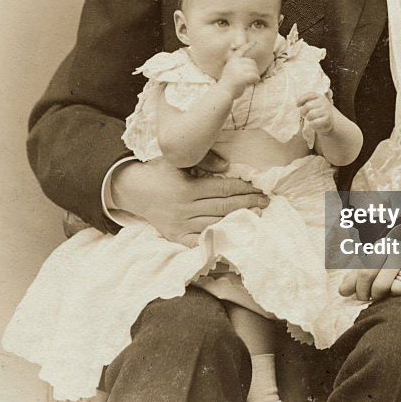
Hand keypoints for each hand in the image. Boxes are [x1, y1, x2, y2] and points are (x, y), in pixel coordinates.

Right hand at [111, 156, 267, 243]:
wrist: (134, 190)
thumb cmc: (160, 171)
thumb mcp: (178, 159)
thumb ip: (204, 160)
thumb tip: (227, 167)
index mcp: (187, 189)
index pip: (222, 190)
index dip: (243, 189)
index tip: (259, 188)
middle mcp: (185, 209)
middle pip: (223, 208)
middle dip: (248, 204)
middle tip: (266, 202)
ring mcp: (180, 225)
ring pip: (215, 224)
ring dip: (238, 221)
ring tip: (257, 216)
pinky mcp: (176, 237)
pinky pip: (200, 241)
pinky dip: (217, 239)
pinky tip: (233, 236)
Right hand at [219, 43, 260, 97]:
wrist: (222, 93)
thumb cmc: (228, 84)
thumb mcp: (230, 71)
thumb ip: (237, 66)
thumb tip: (249, 62)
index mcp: (232, 61)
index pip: (241, 51)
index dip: (248, 46)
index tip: (255, 42)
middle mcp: (235, 63)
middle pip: (252, 63)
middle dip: (252, 70)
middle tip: (246, 78)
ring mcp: (238, 70)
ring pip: (255, 70)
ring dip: (253, 76)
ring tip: (246, 82)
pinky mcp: (242, 76)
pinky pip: (255, 76)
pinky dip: (255, 80)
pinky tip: (250, 83)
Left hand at [297, 91, 333, 134]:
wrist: (329, 120)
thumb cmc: (318, 111)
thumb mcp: (314, 103)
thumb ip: (306, 101)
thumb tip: (297, 104)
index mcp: (319, 96)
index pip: (309, 95)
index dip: (301, 100)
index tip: (297, 105)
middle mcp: (324, 102)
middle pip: (307, 106)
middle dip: (302, 111)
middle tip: (302, 114)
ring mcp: (326, 110)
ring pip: (310, 115)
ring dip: (307, 118)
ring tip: (308, 118)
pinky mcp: (327, 119)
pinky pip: (314, 122)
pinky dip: (310, 124)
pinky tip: (312, 124)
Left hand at [337, 223, 400, 301]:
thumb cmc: (397, 263)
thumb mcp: (376, 266)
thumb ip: (358, 278)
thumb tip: (342, 291)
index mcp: (384, 247)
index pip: (366, 272)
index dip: (361, 289)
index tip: (363, 297)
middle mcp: (400, 251)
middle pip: (381, 284)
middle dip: (377, 296)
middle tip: (378, 298)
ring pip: (400, 288)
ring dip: (395, 297)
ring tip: (395, 295)